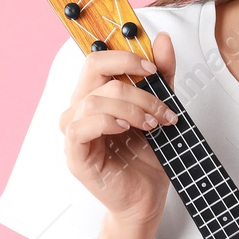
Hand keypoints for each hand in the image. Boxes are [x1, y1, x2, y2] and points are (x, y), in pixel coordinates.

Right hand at [59, 32, 178, 226]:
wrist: (148, 197)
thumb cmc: (148, 157)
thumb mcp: (160, 108)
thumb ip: (162, 76)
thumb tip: (163, 40)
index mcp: (96, 96)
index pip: (97, 59)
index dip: (125, 56)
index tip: (153, 68)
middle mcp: (81, 109)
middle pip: (94, 70)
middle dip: (133, 80)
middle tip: (160, 99)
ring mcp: (75, 132)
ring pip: (94, 99)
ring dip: (131, 107)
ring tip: (153, 124)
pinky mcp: (75, 155)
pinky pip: (80, 127)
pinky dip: (106, 122)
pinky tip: (127, 129)